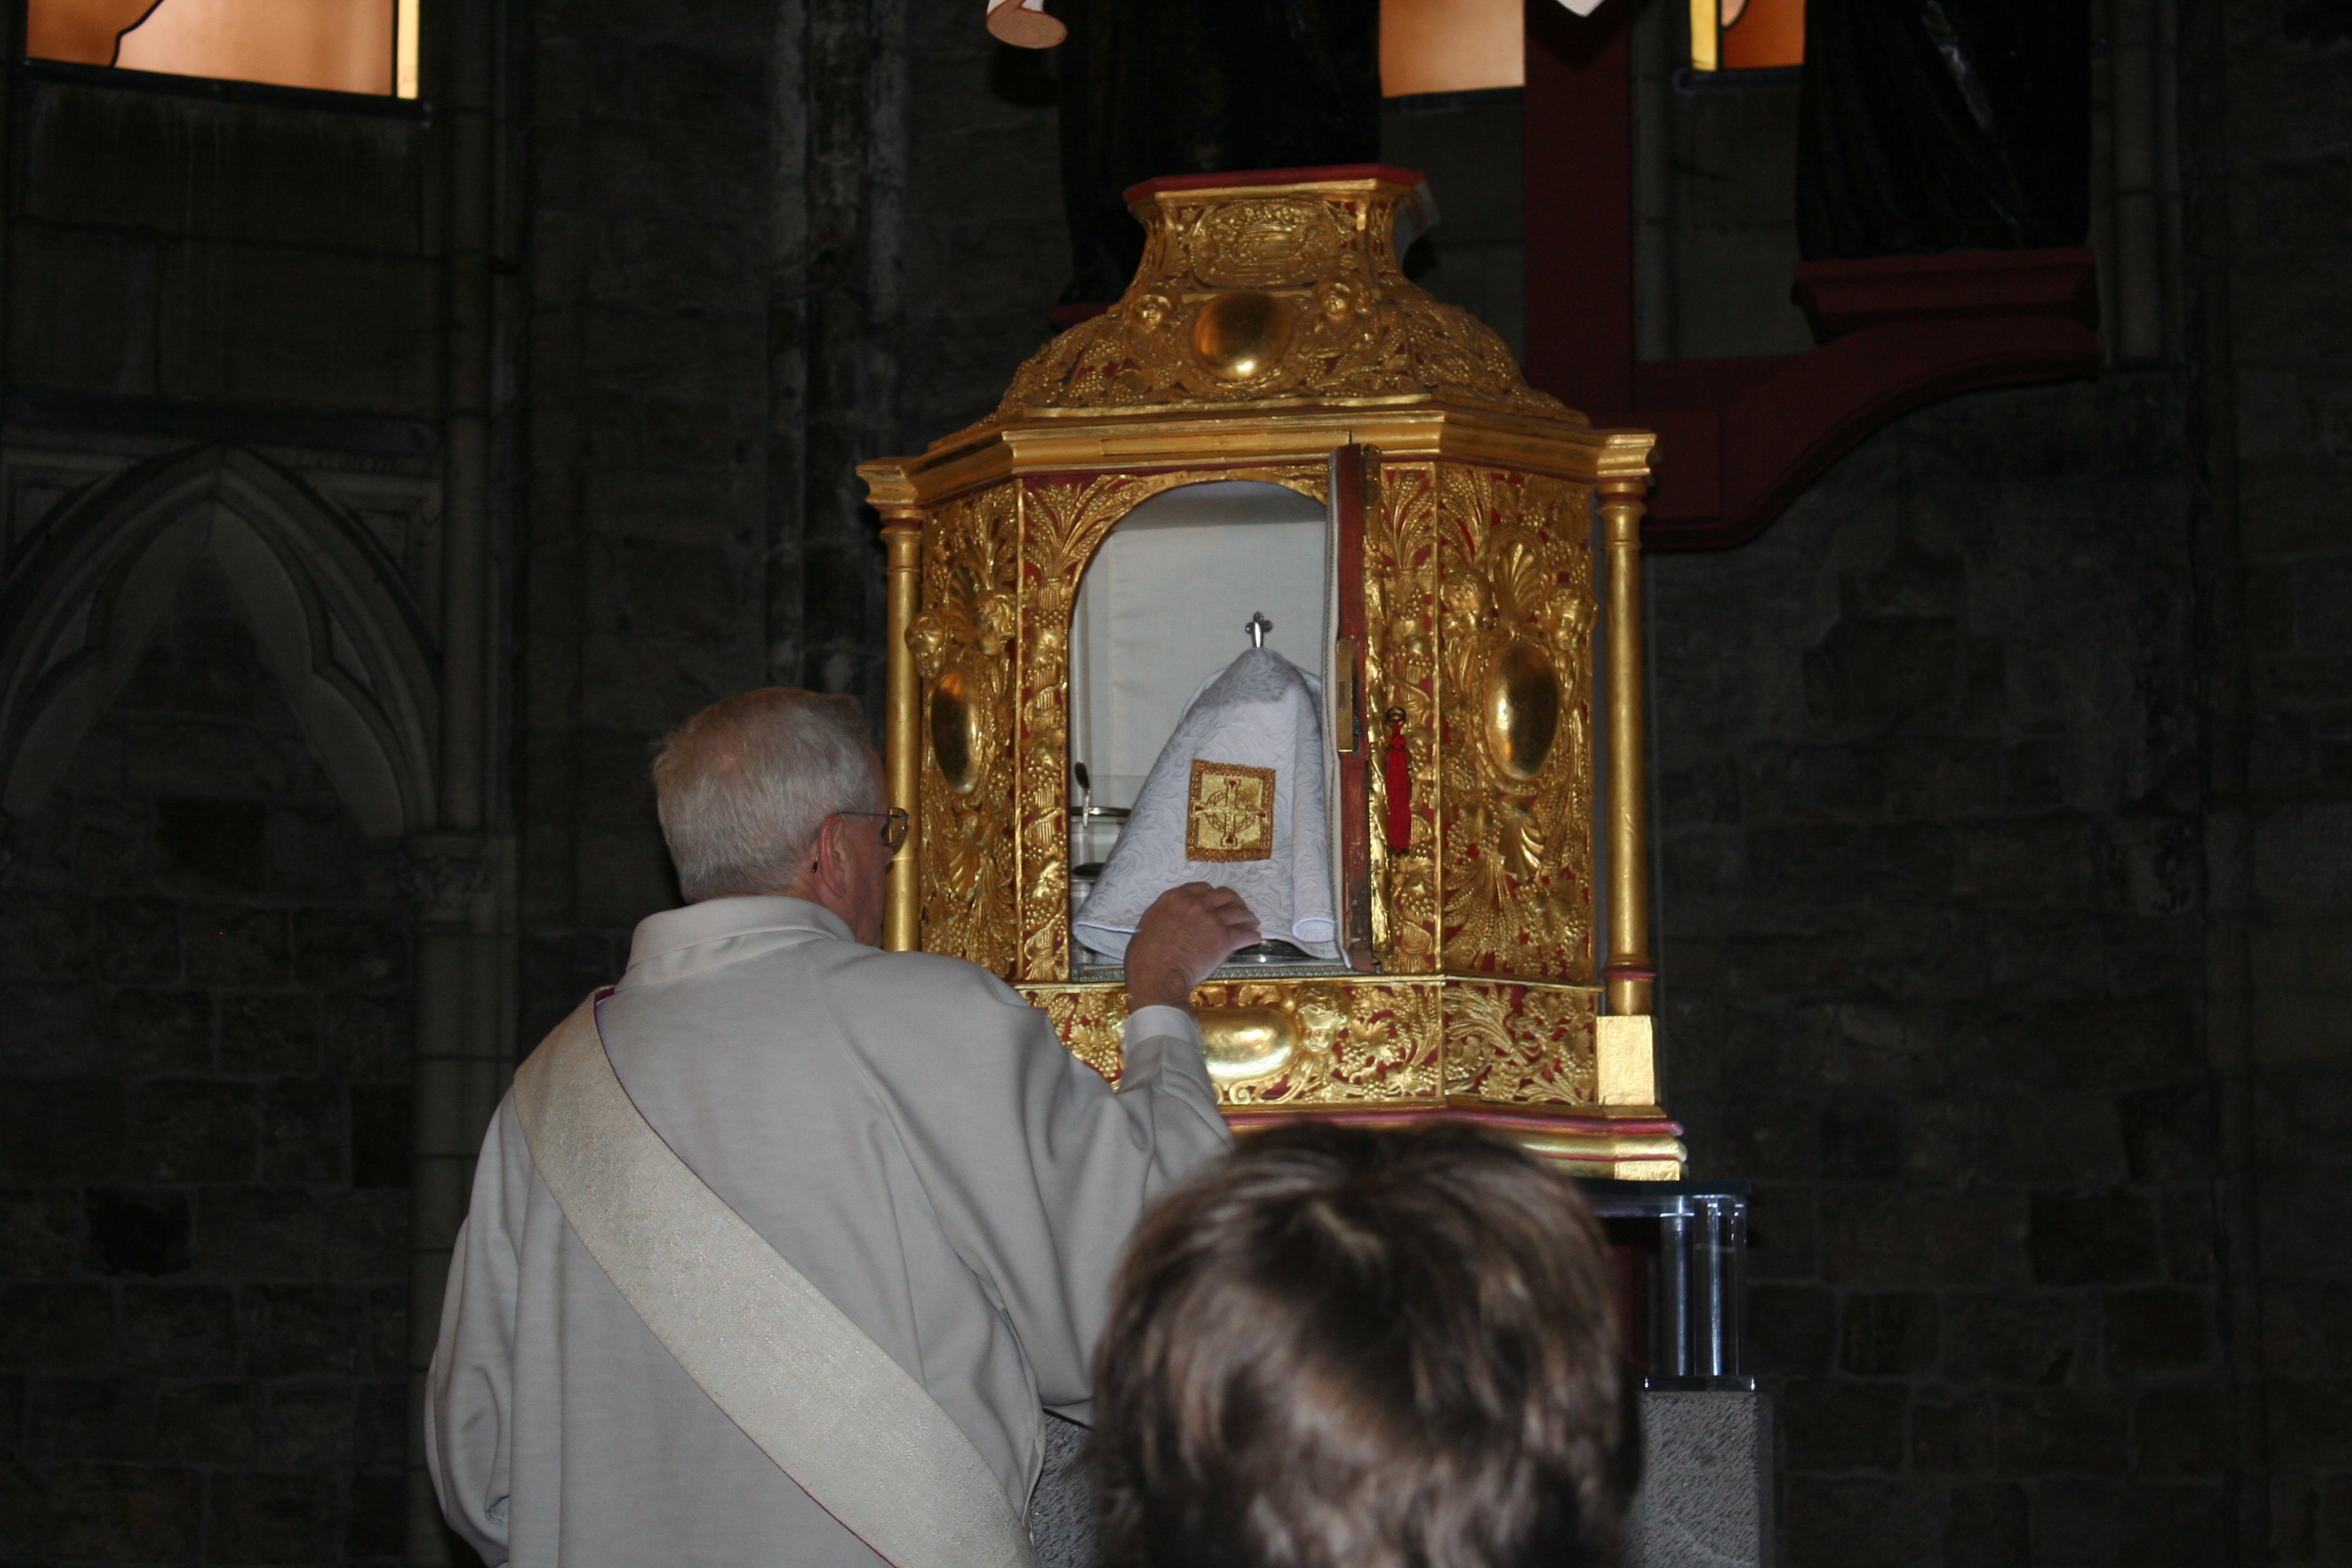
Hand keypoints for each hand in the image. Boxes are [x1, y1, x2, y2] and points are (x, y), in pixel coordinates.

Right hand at [1124, 883, 1260, 1009]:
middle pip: (1224, 895)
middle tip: (1239, 909)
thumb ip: (1166, 914)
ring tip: (1251, 923)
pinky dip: (1252, 936)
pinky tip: (1254, 938)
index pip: (1201, 887)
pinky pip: (1246, 934)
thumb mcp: (1148, 924)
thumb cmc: (1145, 956)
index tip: (1217, 902)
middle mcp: (1196, 903)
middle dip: (1234, 901)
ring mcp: (1212, 919)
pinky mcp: (1224, 938)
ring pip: (1239, 912)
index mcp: (1175, 898)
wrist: (1158, 976)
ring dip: (1248, 917)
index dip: (1212, 894)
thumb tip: (1173, 917)